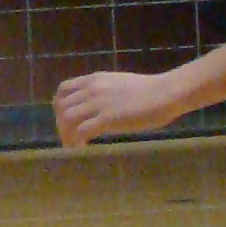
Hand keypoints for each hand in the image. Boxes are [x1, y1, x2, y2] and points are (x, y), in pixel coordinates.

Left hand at [54, 70, 178, 149]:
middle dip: (60, 123)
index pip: (63, 90)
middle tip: (68, 137)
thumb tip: (97, 106)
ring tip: (73, 144)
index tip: (65, 119)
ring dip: (66, 134)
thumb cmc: (150, 90)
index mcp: (94, 79)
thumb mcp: (118, 84)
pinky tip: (83, 147)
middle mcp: (91, 89)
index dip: (60, 106)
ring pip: (67, 118)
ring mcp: (98, 103)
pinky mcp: (107, 118)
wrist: (165, 93)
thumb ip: (104, 92)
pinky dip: (77, 140)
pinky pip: (81, 131)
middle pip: (61, 106)